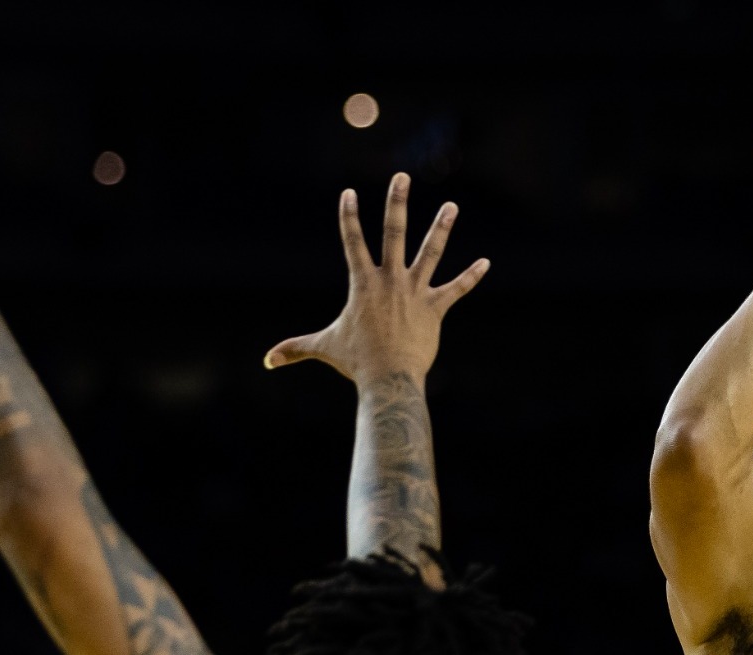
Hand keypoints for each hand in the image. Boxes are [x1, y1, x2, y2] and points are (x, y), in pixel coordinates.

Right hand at [264, 173, 489, 380]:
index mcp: (363, 284)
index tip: (349, 192)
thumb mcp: (324, 348)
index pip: (352, 242)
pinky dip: (471, 277)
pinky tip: (485, 263)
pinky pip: (456, 289)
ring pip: (430, 253)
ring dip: (441, 228)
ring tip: (452, 206)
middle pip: (394, 233)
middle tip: (401, 177)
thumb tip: (267, 361)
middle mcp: (390, 281)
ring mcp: (414, 292)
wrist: (389, 378)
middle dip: (396, 203)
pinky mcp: (435, 309)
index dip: (348, 216)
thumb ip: (295, 348)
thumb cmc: (356, 362)